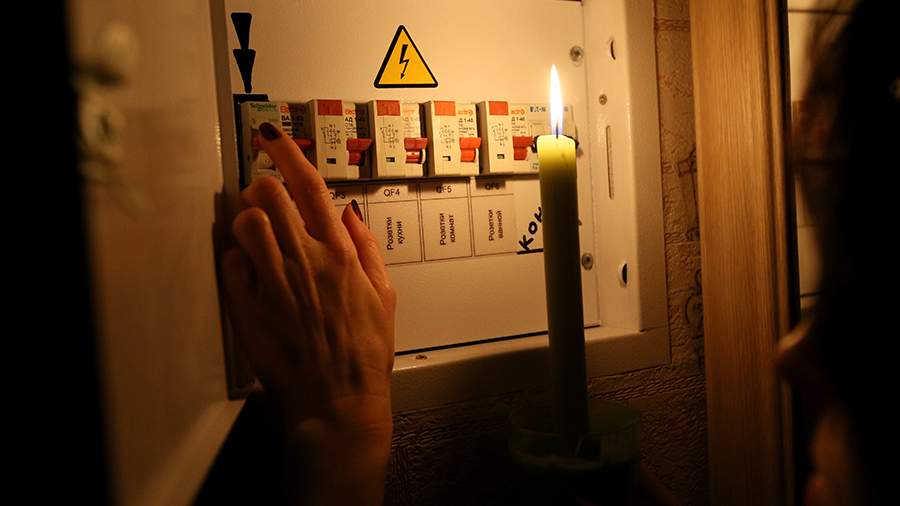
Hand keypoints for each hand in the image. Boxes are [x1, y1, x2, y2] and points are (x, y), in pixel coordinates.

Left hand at [221, 122, 395, 504]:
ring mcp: (273, 282)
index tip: (271, 136)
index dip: (287, 153)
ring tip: (258, 237)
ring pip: (244, 222)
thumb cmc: (365, 350)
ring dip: (248, 221)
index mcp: (340, 253)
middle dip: (262, 188)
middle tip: (265, 200)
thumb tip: (348, 213)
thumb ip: (367, 248)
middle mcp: (305, 260)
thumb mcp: (384, 295)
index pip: (310, 186)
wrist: (337, 399)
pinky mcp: (249, 307)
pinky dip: (237, 260)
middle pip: (267, 195)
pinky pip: (231, 263)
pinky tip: (251, 274)